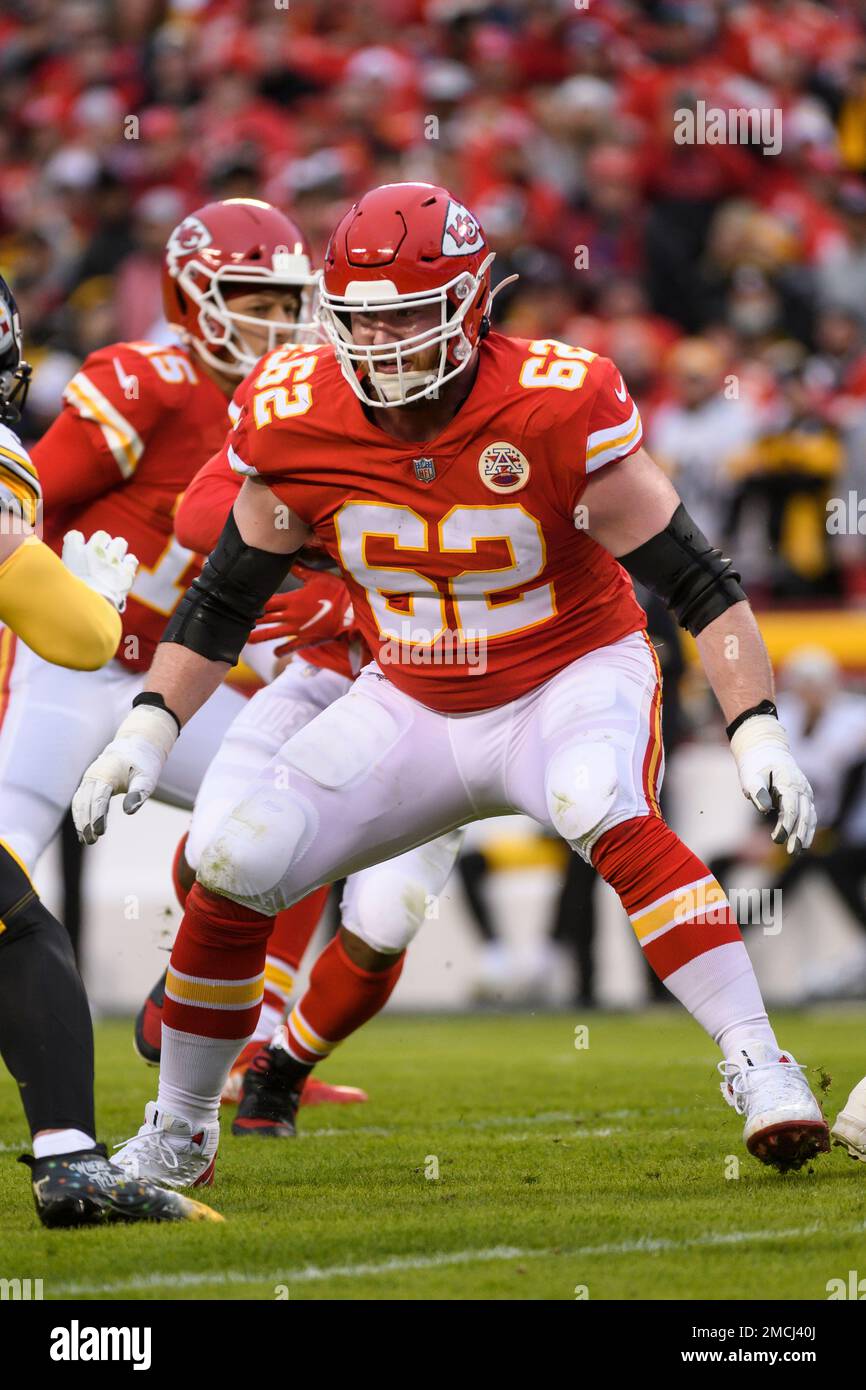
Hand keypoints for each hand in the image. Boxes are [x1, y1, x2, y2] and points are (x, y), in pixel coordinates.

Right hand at [62, 529, 137, 612]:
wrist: (88, 612)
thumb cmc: (70, 598)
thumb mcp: (61, 578)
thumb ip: (66, 564)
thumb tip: (67, 555)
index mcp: (74, 552)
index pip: (75, 535)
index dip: (78, 542)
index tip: (79, 550)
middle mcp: (94, 552)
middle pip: (102, 535)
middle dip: (102, 544)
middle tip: (100, 557)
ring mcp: (112, 561)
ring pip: (120, 543)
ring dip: (117, 550)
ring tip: (113, 562)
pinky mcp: (126, 572)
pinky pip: (132, 560)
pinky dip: (129, 564)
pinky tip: (124, 570)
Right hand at [72, 705, 178, 843]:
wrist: (135, 746)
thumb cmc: (143, 764)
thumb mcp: (147, 778)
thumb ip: (138, 793)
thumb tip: (129, 811)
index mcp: (106, 774)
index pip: (99, 798)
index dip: (97, 816)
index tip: (98, 832)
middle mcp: (93, 775)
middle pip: (85, 802)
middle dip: (87, 822)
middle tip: (92, 841)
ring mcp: (89, 778)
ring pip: (79, 802)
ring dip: (81, 821)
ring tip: (87, 840)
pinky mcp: (89, 782)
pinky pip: (80, 800)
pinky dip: (81, 814)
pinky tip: (84, 830)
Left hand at [248, 565, 351, 655]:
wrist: (351, 613)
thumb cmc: (336, 592)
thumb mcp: (317, 577)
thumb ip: (300, 571)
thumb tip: (286, 561)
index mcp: (291, 600)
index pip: (266, 601)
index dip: (252, 602)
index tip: (240, 603)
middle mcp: (290, 616)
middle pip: (264, 618)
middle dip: (250, 620)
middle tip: (235, 621)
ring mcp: (297, 629)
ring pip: (271, 634)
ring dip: (258, 637)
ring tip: (246, 641)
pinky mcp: (305, 640)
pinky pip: (289, 647)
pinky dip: (280, 650)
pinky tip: (274, 653)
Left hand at [729, 713, 816, 853]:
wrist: (765, 749)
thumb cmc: (755, 764)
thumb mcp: (750, 775)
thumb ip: (757, 791)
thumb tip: (766, 809)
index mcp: (788, 782)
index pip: (791, 809)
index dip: (786, 826)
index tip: (777, 840)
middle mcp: (801, 787)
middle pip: (804, 815)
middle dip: (799, 835)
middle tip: (792, 853)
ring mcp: (805, 791)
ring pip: (810, 816)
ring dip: (806, 834)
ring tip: (799, 851)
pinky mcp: (804, 795)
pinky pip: (810, 814)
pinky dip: (808, 828)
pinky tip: (803, 841)